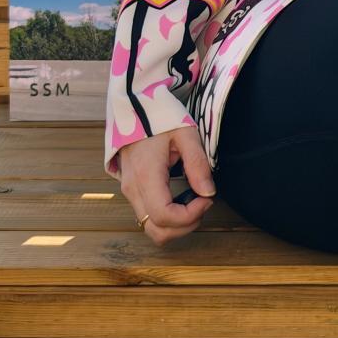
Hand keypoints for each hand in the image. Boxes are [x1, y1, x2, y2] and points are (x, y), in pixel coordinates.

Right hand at [118, 125, 216, 245]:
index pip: (165, 217)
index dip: (191, 216)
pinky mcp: (132, 190)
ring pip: (151, 228)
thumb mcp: (185, 133)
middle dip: (186, 225)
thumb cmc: (160, 116)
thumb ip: (197, 164)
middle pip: (157, 231)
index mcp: (146, 175)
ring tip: (195, 202)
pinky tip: (183, 198)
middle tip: (204, 202)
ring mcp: (129, 191)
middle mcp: (133, 189)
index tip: (207, 198)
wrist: (133, 105)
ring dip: (177, 225)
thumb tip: (209, 192)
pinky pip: (148, 217)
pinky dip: (168, 218)